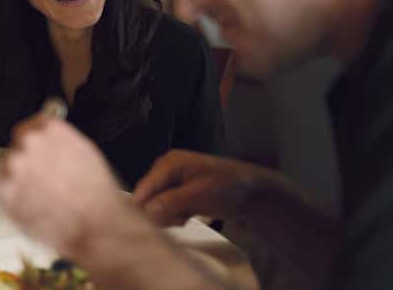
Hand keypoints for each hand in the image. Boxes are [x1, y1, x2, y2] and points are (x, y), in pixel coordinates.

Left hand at [0, 116, 126, 254]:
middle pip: (19, 146)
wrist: (94, 224)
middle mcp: (30, 143)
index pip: (32, 125)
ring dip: (21, 180)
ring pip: (9, 169)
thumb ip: (61, 140)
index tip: (38, 149)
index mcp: (51, 129)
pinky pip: (5, 193)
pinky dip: (16, 201)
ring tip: (43, 198)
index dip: (36, 140)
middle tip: (44, 180)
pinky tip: (36, 208)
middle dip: (29, 161)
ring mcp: (14, 167)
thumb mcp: (85, 152)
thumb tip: (51, 139)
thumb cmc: (96, 194)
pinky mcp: (4, 193)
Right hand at [132, 150, 262, 225]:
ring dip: (167, 215)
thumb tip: (146, 213)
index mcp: (168, 164)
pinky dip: (173, 215)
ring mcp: (170, 179)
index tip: (147, 228)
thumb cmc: (227, 188)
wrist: (252, 191)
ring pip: (155, 204)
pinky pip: (164, 207)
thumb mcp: (199, 195)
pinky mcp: (176, 190)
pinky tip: (187, 216)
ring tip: (186, 217)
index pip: (143, 189)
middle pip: (147, 197)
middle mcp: (165, 169)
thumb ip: (172, 202)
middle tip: (179, 220)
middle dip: (159, 213)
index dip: (141, 209)